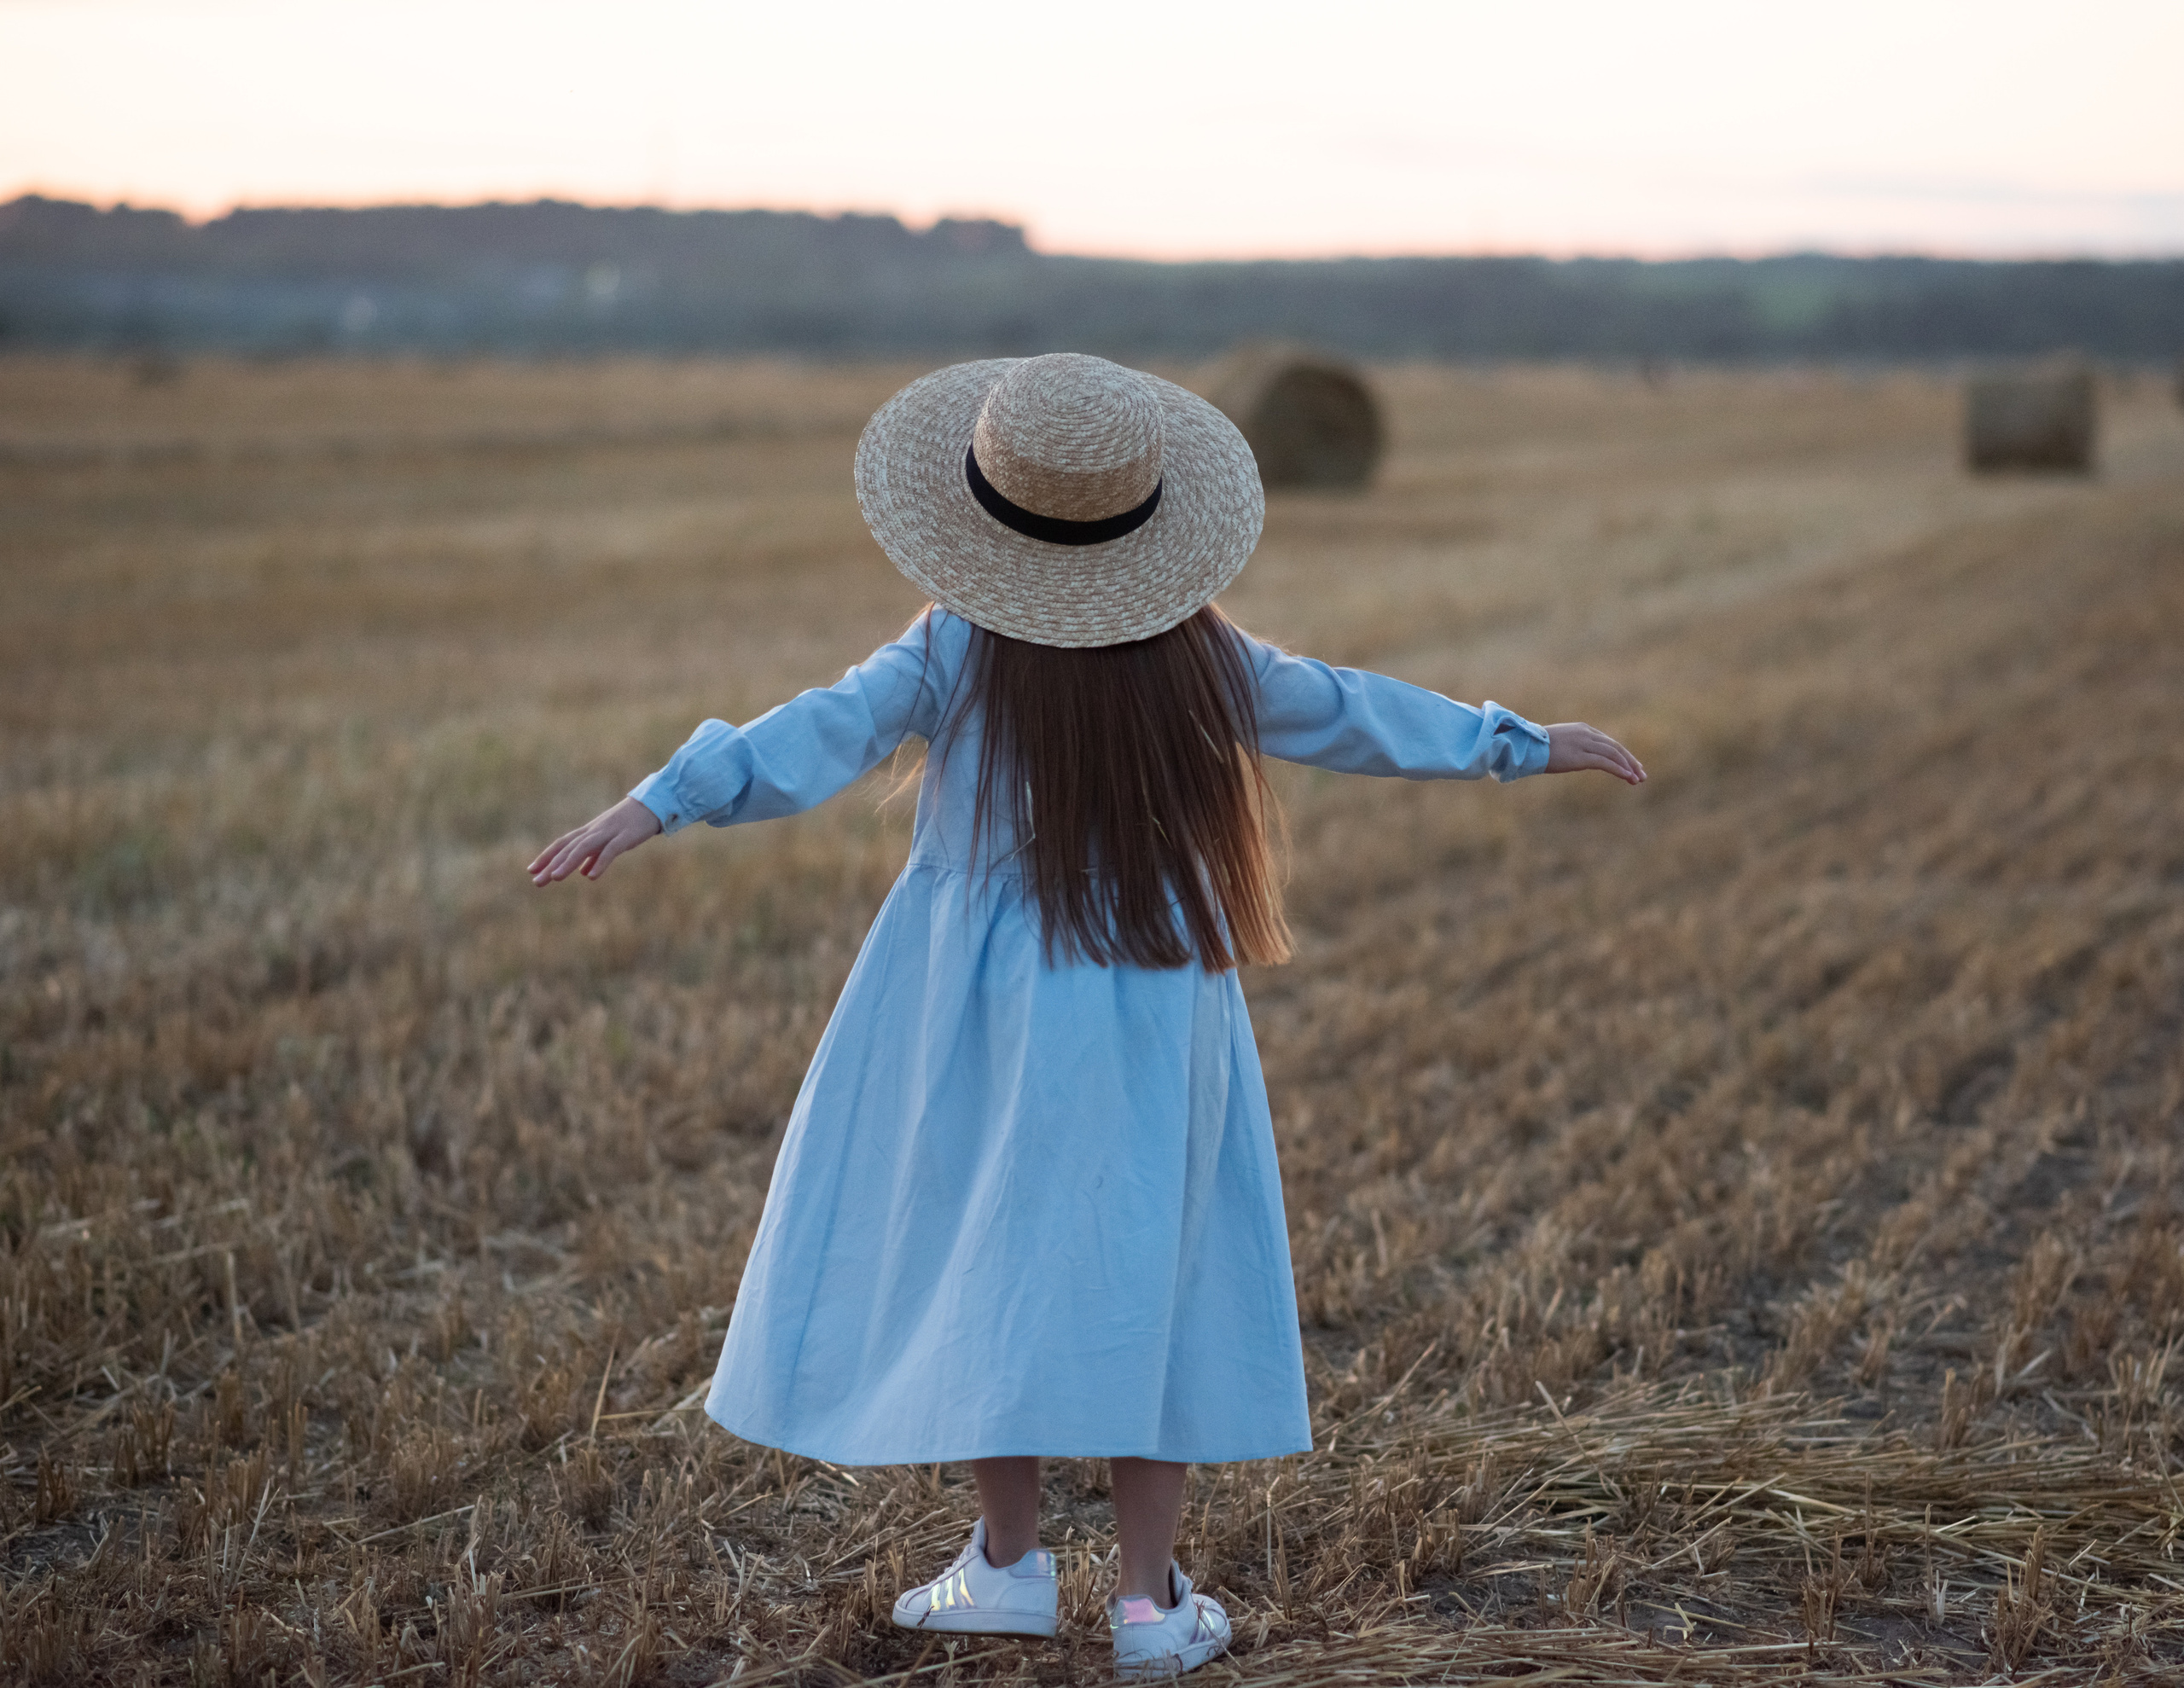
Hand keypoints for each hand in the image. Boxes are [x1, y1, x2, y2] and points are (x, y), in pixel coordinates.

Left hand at [529, 796, 662, 884]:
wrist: (652, 805)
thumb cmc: (630, 824)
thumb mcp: (609, 841)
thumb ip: (595, 856)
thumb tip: (584, 873)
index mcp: (589, 832)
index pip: (562, 844)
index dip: (546, 856)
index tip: (531, 870)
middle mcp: (594, 831)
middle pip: (568, 847)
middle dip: (551, 864)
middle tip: (536, 881)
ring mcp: (609, 833)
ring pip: (584, 847)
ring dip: (568, 862)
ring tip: (556, 877)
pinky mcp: (625, 837)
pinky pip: (610, 850)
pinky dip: (600, 862)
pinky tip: (592, 877)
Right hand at [1544, 723, 1645, 784]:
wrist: (1524, 746)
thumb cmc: (1535, 747)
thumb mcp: (1557, 744)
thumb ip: (1571, 748)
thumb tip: (1573, 758)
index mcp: (1582, 729)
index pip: (1608, 742)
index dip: (1622, 755)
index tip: (1631, 766)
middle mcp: (1587, 733)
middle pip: (1616, 747)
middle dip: (1630, 761)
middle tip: (1641, 774)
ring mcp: (1584, 744)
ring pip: (1614, 755)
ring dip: (1628, 768)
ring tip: (1637, 779)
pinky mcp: (1581, 756)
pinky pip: (1606, 763)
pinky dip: (1619, 770)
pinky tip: (1627, 777)